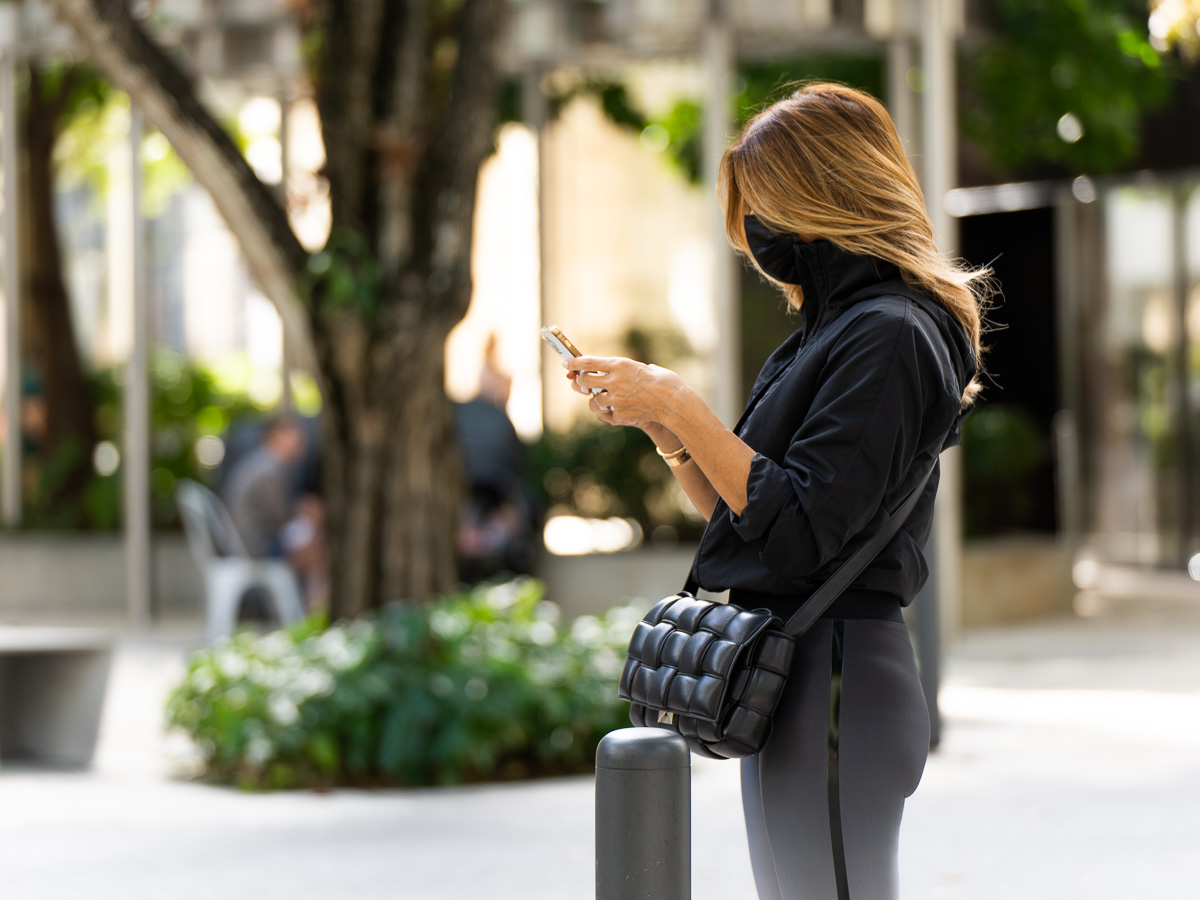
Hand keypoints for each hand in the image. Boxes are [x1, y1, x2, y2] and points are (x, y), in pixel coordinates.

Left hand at [564, 355, 687, 431]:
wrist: (674, 403)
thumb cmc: (664, 382)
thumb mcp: (645, 367)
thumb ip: (628, 369)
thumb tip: (619, 371)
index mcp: (619, 364)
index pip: (587, 362)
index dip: (573, 362)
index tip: (566, 363)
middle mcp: (614, 381)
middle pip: (584, 381)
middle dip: (581, 382)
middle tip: (582, 382)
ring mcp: (615, 399)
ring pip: (594, 401)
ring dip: (597, 400)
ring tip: (608, 398)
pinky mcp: (620, 414)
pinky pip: (607, 413)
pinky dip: (611, 412)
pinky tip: (622, 409)